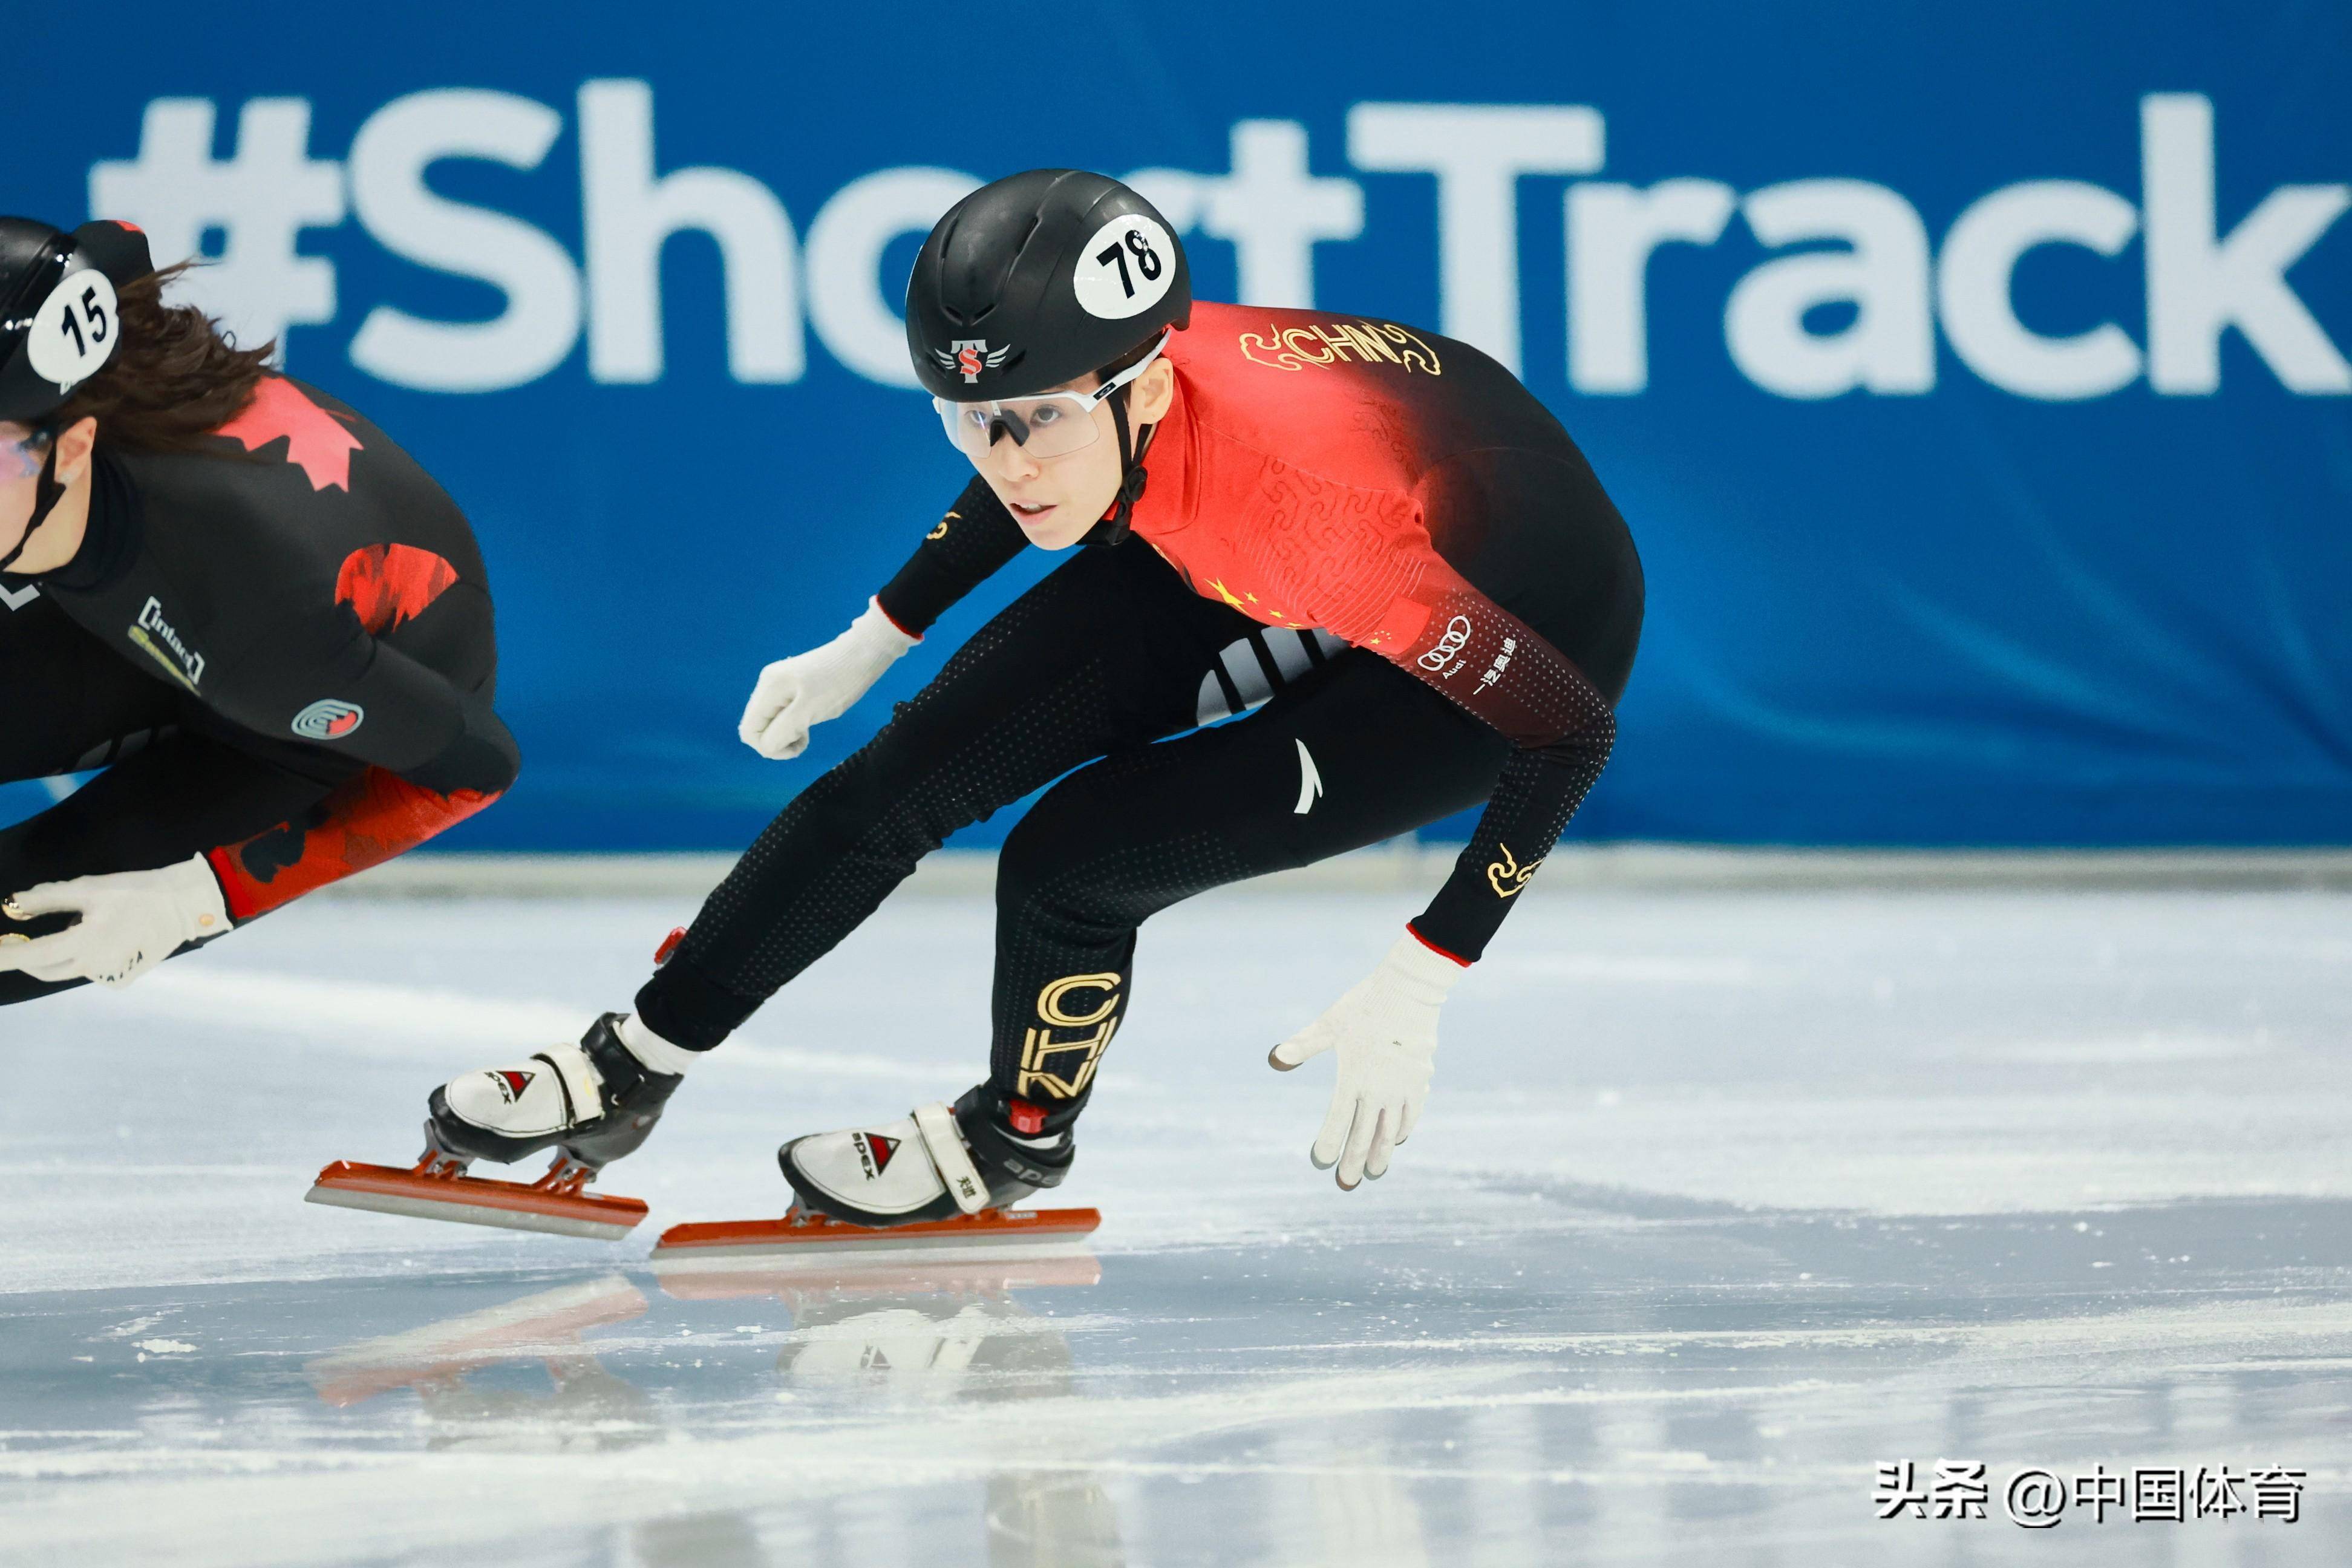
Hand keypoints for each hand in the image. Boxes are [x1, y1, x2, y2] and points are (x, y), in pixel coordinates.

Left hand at [0, 855, 230, 988]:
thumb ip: (47, 898)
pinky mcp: (122, 978)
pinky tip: (103, 939)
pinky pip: (90, 972)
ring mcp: (109, 975)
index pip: (30, 956)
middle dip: (26, 957)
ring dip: (59, 953)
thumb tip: (12, 904)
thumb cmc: (136, 892)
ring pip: (68, 969)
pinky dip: (85, 958)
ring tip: (76, 927)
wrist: (184, 906)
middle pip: (45, 969)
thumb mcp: (89, 889)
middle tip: (18, 940)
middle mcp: (93, 966)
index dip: (4, 956)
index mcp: (83, 944)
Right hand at [739, 597, 917, 759]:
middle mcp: (767, 684)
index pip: (749, 731)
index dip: (769, 747)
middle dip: (778, 740)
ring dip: (786, 732)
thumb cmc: (839, 683)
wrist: (864, 653)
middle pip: (757, 726)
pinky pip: (782, 712)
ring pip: (770, 720)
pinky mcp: (791, 684)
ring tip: (808, 730)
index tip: (797, 744)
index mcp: (768, 689)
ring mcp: (778, 682)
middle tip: (804, 738)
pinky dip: (793, 722)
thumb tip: (766, 747)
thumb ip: (783, 731)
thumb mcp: (809, 712)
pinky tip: (810, 719)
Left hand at [1269, 930, 1466, 1188]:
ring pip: (1391, 1132)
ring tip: (1374, 1173)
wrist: (1409, 992)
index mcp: (1352, 1078)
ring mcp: (1402, 1089)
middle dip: (1353, 1162)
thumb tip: (1274, 1059)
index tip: (1320, 1162)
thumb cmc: (1363, 1006)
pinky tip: (1397, 1140)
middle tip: (1346, 1185)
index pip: (1337, 1121)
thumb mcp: (1328, 1025)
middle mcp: (1378, 1090)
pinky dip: (1402, 1131)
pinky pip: (1411, 1115)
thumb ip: (1302, 1046)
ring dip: (1381, 1154)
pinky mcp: (1420, 1082)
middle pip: (1364, 1135)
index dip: (1328, 1144)